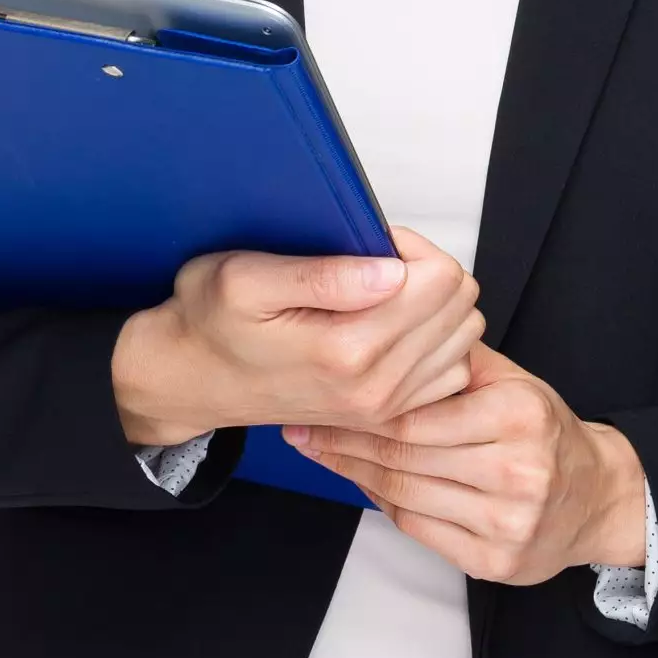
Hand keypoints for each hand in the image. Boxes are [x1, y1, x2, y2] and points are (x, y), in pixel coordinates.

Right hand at [112, 225, 483, 446]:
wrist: (192, 379)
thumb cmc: (212, 321)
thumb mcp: (244, 278)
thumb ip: (322, 275)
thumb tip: (392, 270)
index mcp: (347, 349)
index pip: (439, 280)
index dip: (410, 246)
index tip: (371, 243)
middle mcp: (376, 386)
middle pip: (459, 305)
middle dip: (427, 270)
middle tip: (376, 264)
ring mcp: (385, 406)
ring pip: (464, 335)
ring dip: (436, 305)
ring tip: (386, 294)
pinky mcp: (388, 414)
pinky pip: (452, 369)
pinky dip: (437, 341)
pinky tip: (398, 326)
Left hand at [283, 340, 648, 584]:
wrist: (596, 497)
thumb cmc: (543, 431)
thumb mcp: (513, 380)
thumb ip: (457, 358)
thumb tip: (390, 324)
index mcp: (518, 414)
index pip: (417, 413)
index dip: (362, 408)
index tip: (322, 397)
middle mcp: (517, 470)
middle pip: (405, 455)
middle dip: (345, 441)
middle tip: (302, 428)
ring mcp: (508, 521)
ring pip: (404, 493)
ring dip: (353, 473)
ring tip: (320, 453)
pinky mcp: (496, 561)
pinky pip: (419, 528)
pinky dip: (384, 504)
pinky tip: (361, 484)